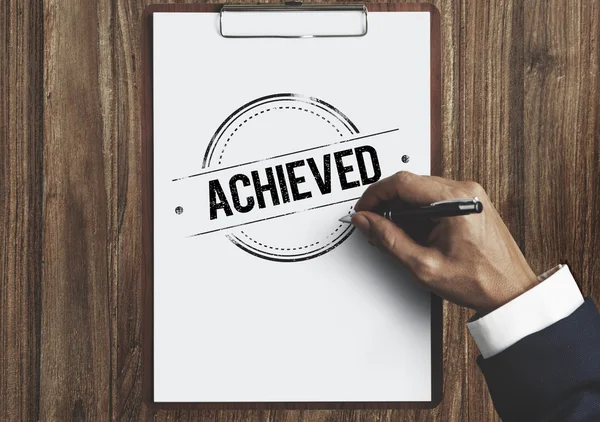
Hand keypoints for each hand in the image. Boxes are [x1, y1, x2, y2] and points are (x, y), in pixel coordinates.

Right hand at [353, 171, 537, 314]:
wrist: (510, 292)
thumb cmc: (480, 282)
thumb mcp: (423, 265)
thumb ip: (388, 239)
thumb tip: (366, 221)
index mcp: (456, 200)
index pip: (402, 182)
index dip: (376, 195)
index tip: (364, 210)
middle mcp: (466, 191)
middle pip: (410, 184)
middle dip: (387, 204)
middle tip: (375, 227)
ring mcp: (470, 195)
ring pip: (420, 191)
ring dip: (402, 210)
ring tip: (398, 236)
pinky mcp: (470, 203)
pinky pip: (434, 198)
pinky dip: (418, 213)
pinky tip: (416, 234)